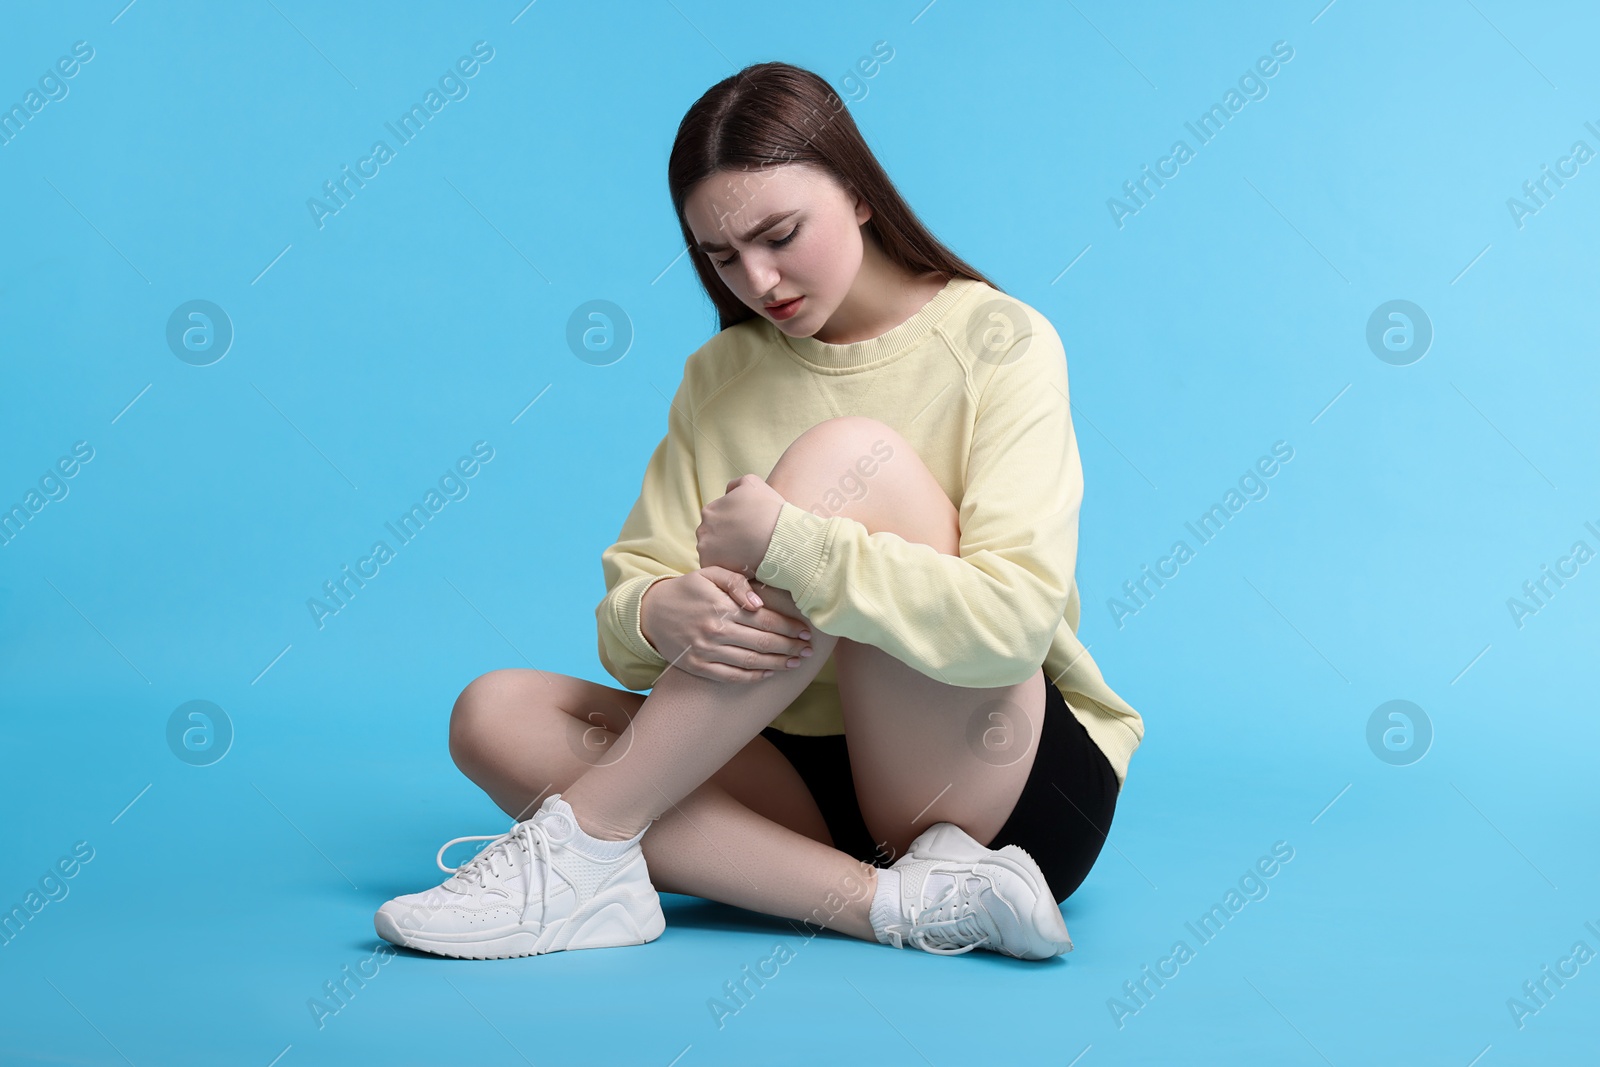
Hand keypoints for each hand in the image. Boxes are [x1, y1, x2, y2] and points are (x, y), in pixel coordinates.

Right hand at [640, 567, 813, 683]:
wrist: (650, 612)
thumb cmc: (686, 590)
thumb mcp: (709, 574)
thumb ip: (736, 582)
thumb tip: (759, 603)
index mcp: (721, 606)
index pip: (765, 620)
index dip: (789, 627)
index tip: (805, 631)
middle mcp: (715, 631)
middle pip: (763, 642)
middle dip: (790, 647)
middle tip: (808, 650)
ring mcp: (705, 651)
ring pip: (751, 662)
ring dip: (778, 663)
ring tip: (796, 662)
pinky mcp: (697, 666)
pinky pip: (731, 676)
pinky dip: (753, 677)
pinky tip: (769, 673)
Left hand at [696, 474, 785, 578]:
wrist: (781, 539)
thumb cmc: (770, 510)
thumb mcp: (753, 483)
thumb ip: (735, 485)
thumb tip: (727, 492)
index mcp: (710, 510)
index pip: (716, 519)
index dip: (733, 525)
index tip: (746, 530)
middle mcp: (703, 528)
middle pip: (712, 536)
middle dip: (726, 539)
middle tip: (747, 544)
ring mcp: (705, 548)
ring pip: (713, 553)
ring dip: (725, 554)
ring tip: (746, 555)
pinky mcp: (711, 566)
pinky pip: (716, 568)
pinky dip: (726, 568)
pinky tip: (742, 565)